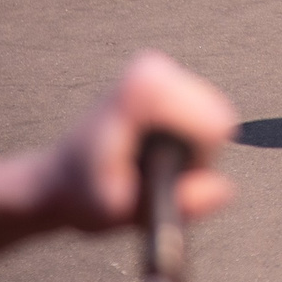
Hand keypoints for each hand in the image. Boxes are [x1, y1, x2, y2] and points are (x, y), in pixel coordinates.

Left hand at [39, 52, 238, 234]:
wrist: (58, 182)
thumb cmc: (81, 194)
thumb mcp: (119, 212)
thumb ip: (174, 203)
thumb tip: (222, 190)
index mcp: (143, 90)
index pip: (214, 125)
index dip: (195, 162)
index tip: (158, 171)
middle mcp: (154, 70)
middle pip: (218, 118)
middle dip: (196, 154)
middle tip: (154, 170)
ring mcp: (162, 71)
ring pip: (216, 118)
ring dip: (192, 151)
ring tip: (150, 163)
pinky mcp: (170, 80)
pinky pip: (207, 116)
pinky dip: (188, 142)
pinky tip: (155, 152)